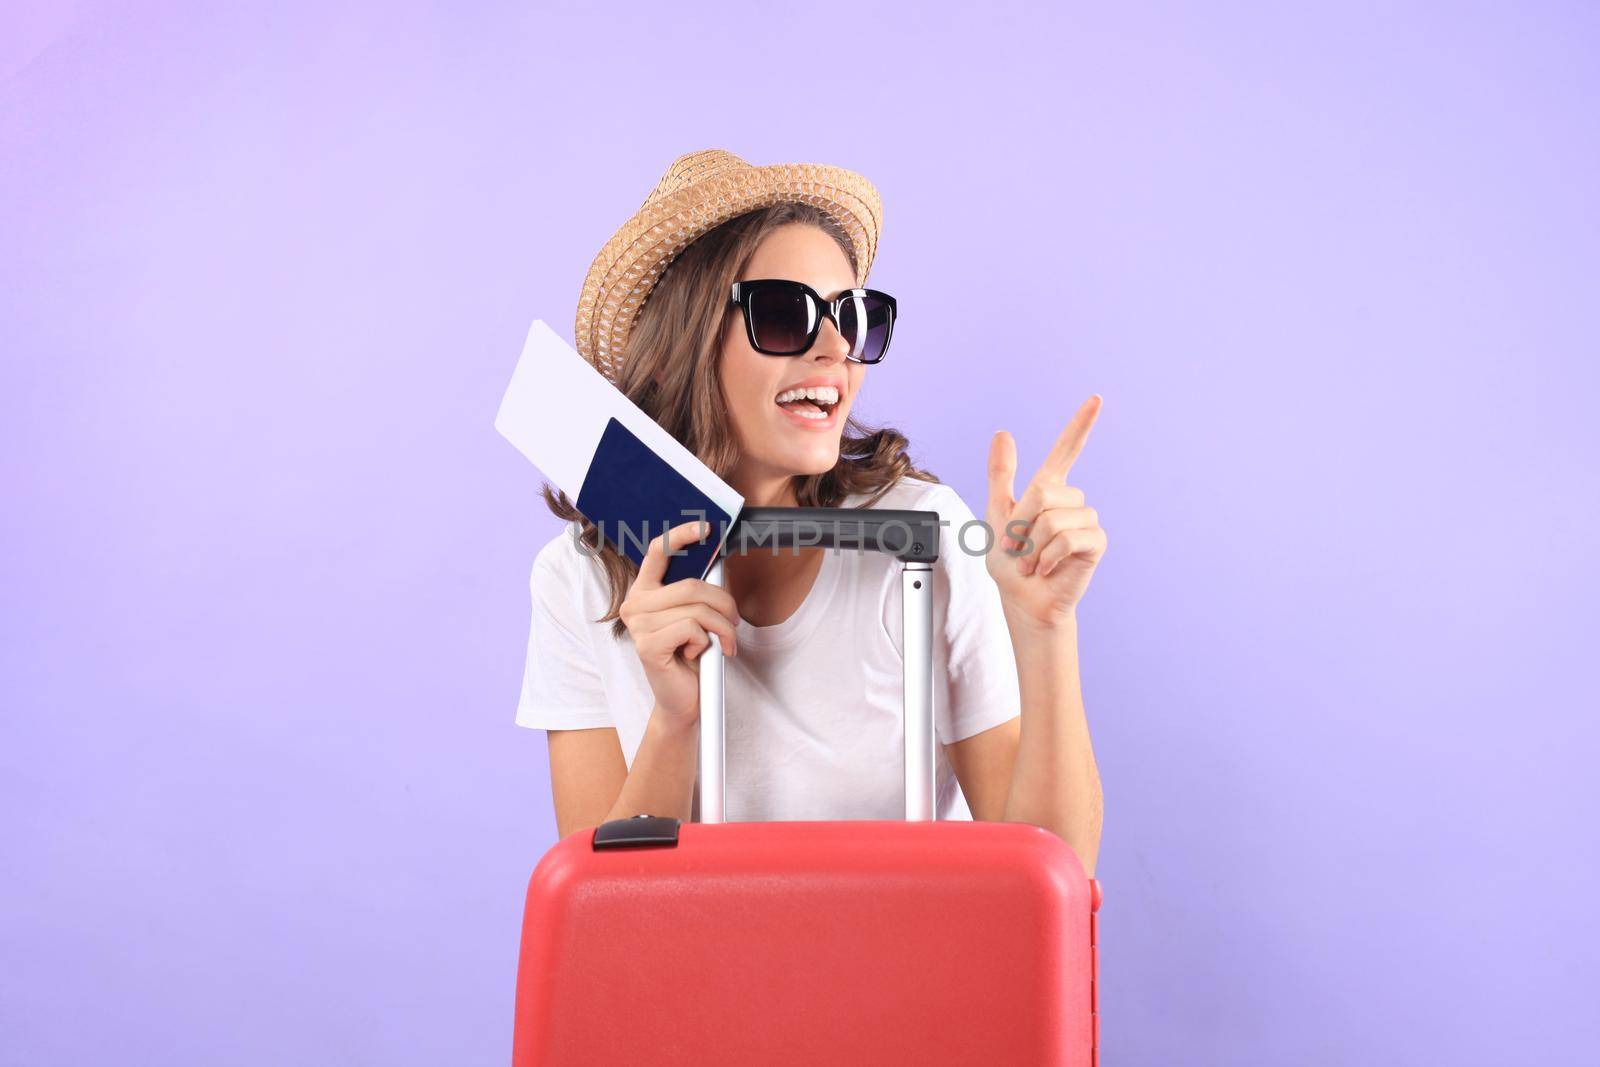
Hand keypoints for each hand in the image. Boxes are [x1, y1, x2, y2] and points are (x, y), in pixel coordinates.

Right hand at [619, 519, 741, 727]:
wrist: (683, 700)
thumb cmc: (691, 656)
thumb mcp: (697, 616)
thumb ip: (699, 590)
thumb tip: (719, 560)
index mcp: (645, 591)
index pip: (658, 551)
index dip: (682, 535)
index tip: (707, 528)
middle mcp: (635, 603)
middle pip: (692, 585)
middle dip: (724, 604)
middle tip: (734, 622)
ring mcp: (638, 624)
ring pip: (697, 609)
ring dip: (721, 628)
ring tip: (722, 643)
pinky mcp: (647, 645)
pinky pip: (692, 629)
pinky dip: (706, 643)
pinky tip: (698, 655)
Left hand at [985, 395, 1107, 629]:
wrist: (1024, 600)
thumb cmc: (1011, 563)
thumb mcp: (997, 515)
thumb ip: (1001, 475)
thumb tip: (1003, 433)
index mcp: (1047, 490)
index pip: (1067, 451)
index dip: (1080, 425)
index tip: (1096, 399)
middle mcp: (1070, 501)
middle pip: (1044, 491)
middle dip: (1022, 523)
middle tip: (1018, 548)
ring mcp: (1085, 520)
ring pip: (1053, 518)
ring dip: (1032, 546)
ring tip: (1033, 561)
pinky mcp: (1095, 542)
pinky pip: (1068, 538)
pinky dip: (1048, 557)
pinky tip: (1047, 569)